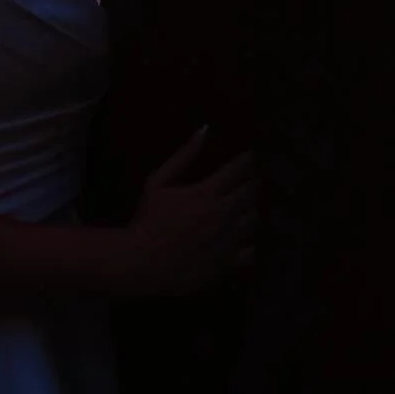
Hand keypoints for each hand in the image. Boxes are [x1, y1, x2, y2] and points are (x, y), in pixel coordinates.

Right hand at [124, 128, 254, 297]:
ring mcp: (227, 240)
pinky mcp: (227, 263)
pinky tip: (237, 240)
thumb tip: (204, 130)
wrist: (141, 263)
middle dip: (252, 183)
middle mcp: (223, 215)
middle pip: (250, 193)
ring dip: (249, 211)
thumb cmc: (148, 220)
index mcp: (206, 193)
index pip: (238, 170)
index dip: (246, 161)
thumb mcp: (158, 183)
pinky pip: (250, 250)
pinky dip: (246, 243)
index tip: (248, 157)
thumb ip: (183, 157)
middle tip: (248, 180)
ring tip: (240, 210)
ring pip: (253, 219)